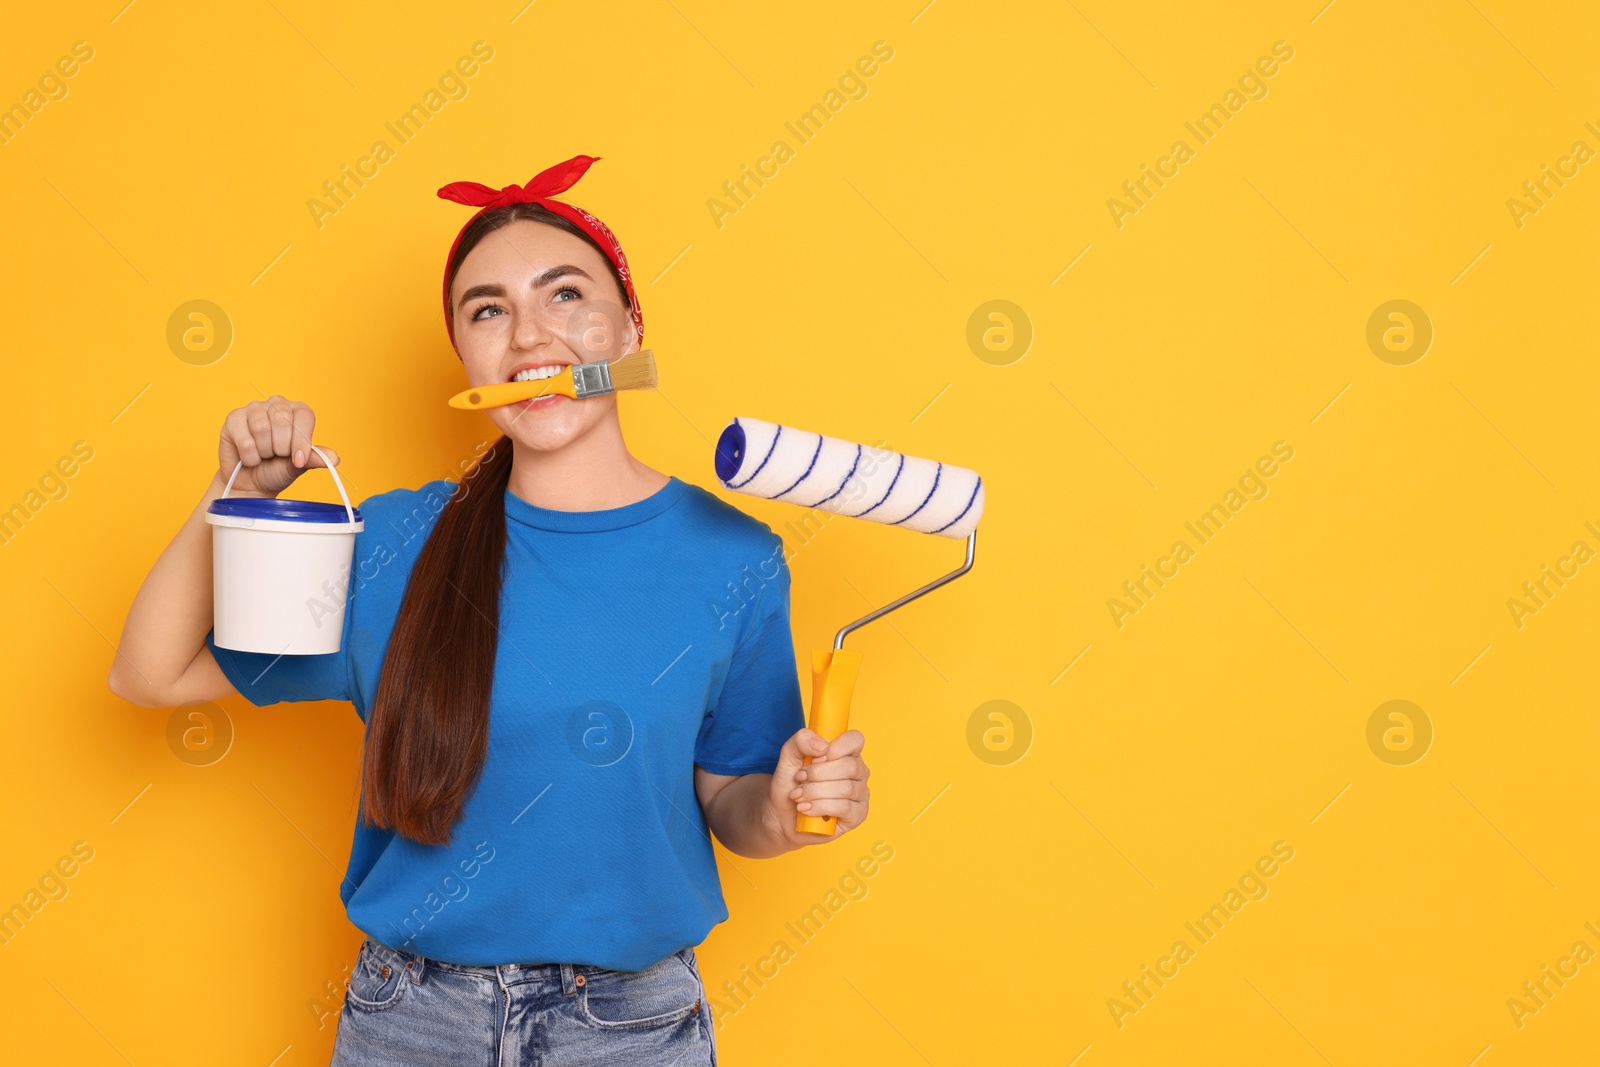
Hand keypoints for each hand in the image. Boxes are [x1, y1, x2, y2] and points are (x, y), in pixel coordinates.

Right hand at [218, 396, 337, 496]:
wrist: (251, 483)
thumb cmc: (276, 469)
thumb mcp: (299, 465)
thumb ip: (315, 458)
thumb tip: (334, 458)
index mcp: (297, 412)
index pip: (304, 415)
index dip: (302, 440)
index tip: (298, 459)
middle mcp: (276, 404)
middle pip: (283, 420)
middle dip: (281, 447)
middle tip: (277, 456)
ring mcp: (254, 409)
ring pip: (262, 428)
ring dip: (264, 452)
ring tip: (263, 455)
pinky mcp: (234, 418)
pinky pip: (245, 439)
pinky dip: (249, 456)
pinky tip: (249, 456)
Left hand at [767, 727, 869, 841]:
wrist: (782, 814)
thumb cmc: (791, 784)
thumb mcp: (789, 756)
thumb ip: (802, 740)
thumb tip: (823, 745)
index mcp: (846, 753)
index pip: (855, 740)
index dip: (835, 748)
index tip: (814, 758)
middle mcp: (858, 772)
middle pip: (850, 766)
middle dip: (818, 774)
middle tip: (800, 778)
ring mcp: (860, 794)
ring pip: (846, 788)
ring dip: (815, 792)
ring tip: (798, 796)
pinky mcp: (858, 815)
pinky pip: (844, 808)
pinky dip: (820, 807)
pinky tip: (806, 809)